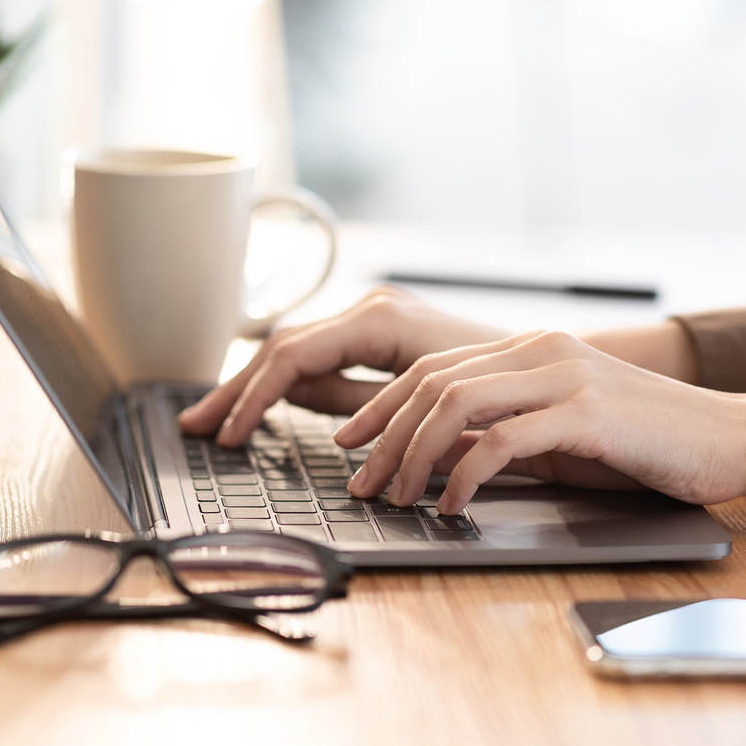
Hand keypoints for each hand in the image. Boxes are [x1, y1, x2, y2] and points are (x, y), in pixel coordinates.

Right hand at [177, 288, 509, 444]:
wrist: (549, 370)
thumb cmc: (500, 388)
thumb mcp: (423, 403)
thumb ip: (355, 401)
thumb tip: (294, 399)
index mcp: (379, 320)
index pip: (291, 356)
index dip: (252, 397)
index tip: (229, 435)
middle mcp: (372, 309)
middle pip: (283, 348)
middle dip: (237, 389)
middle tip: (196, 426)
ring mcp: (374, 318)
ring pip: (296, 350)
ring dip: (254, 386)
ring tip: (217, 420)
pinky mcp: (380, 335)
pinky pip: (320, 356)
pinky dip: (287, 383)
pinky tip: (263, 406)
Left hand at [335, 330, 745, 513]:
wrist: (731, 437)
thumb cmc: (646, 442)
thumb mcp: (560, 434)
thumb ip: (501, 434)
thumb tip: (435, 457)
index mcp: (529, 348)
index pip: (432, 369)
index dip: (380, 406)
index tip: (348, 442)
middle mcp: (539, 351)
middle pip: (431, 384)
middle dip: (383, 436)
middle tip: (359, 482)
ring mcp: (562, 376)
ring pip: (456, 406)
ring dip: (413, 456)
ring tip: (396, 498)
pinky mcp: (586, 412)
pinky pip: (502, 441)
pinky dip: (464, 475)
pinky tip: (452, 504)